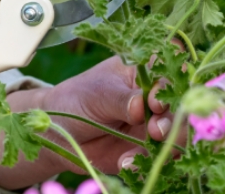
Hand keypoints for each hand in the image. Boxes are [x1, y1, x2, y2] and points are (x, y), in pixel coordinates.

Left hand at [40, 55, 174, 173]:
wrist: (60, 133)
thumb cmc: (76, 100)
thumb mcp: (96, 95)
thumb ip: (121, 100)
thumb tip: (142, 106)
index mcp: (139, 73)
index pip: (166, 74)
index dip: (168, 87)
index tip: (155, 101)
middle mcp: (151, 99)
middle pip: (178, 108)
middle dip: (171, 121)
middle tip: (155, 131)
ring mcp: (151, 125)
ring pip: (175, 135)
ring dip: (165, 146)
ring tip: (140, 150)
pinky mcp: (147, 149)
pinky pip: (158, 158)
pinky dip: (145, 163)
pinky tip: (125, 164)